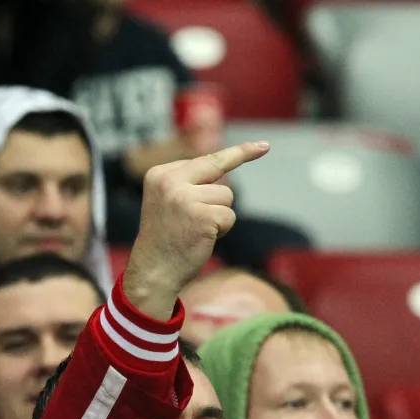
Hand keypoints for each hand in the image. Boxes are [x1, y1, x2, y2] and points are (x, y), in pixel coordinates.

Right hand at [122, 140, 269, 320]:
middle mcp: (170, 181)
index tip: (260, 144)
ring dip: (220, 215)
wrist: (153, 272)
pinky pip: (229, 216)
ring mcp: (185, 198)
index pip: (201, 160)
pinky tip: (203, 239)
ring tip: (197, 230)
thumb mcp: (168, 202)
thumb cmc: (165, 239)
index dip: (231, 154)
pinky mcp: (202, 216)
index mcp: (159, 175)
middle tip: (265, 146)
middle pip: (216, 166)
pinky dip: (223, 230)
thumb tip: (221, 168)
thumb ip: (188, 183)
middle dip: (243, 154)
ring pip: (226, 196)